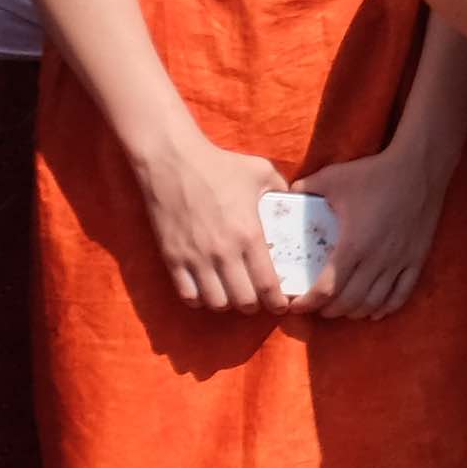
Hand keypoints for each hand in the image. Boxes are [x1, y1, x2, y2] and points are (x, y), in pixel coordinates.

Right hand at [135, 131, 291, 313]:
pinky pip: (187, 294)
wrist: (172, 161)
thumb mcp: (261, 172)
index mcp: (249, 234)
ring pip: (215, 303)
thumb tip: (294, 202)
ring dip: (227, 304)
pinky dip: (199, 300)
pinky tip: (206, 291)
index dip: (277, 302)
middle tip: (257, 300)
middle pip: (243, 301)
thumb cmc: (219, 165)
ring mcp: (195, 258)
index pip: (267, 284)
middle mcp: (223, 252)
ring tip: (232, 295)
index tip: (281, 306)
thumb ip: (282, 190)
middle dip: (254, 306)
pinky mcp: (172, 258)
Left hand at [296, 137, 456, 321]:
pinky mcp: (416, 259)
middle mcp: (376, 260)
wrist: (419, 168)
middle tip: (316, 307)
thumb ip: (306, 187)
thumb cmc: (375, 174)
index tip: (296, 305)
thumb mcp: (333, 177)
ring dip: (354, 312)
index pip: (327, 289)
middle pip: (349, 302)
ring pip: (374, 303)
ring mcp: (399, 262)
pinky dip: (386, 308)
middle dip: (328, 310)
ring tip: (341, 309)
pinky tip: (374, 311)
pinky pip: (401, 294)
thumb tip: (287, 193)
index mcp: (353, 245)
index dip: (309, 303)